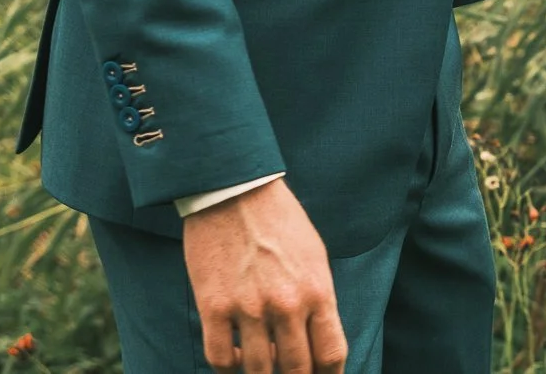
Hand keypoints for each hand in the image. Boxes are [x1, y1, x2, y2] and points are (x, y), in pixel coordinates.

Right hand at [181, 178, 346, 372]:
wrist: (235, 190)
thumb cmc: (279, 221)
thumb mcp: (315, 256)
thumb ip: (319, 300)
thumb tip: (319, 342)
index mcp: (317, 290)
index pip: (331, 355)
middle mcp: (286, 305)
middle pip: (296, 370)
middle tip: (289, 373)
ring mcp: (248, 308)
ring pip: (258, 371)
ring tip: (262, 366)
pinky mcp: (213, 307)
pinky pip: (220, 359)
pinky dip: (229, 367)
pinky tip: (235, 356)